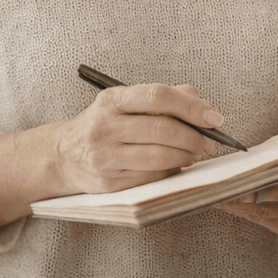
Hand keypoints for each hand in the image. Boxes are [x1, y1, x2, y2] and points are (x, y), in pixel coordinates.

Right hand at [50, 82, 221, 194]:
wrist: (64, 155)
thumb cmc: (104, 125)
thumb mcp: (124, 102)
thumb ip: (163, 98)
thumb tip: (201, 105)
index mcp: (112, 99)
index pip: (158, 96)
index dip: (191, 107)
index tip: (214, 117)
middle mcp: (105, 126)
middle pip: (162, 129)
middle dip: (194, 137)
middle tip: (208, 142)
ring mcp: (105, 155)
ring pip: (159, 156)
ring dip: (185, 156)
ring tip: (195, 154)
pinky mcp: (109, 181)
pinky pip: (150, 176)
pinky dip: (170, 171)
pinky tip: (176, 165)